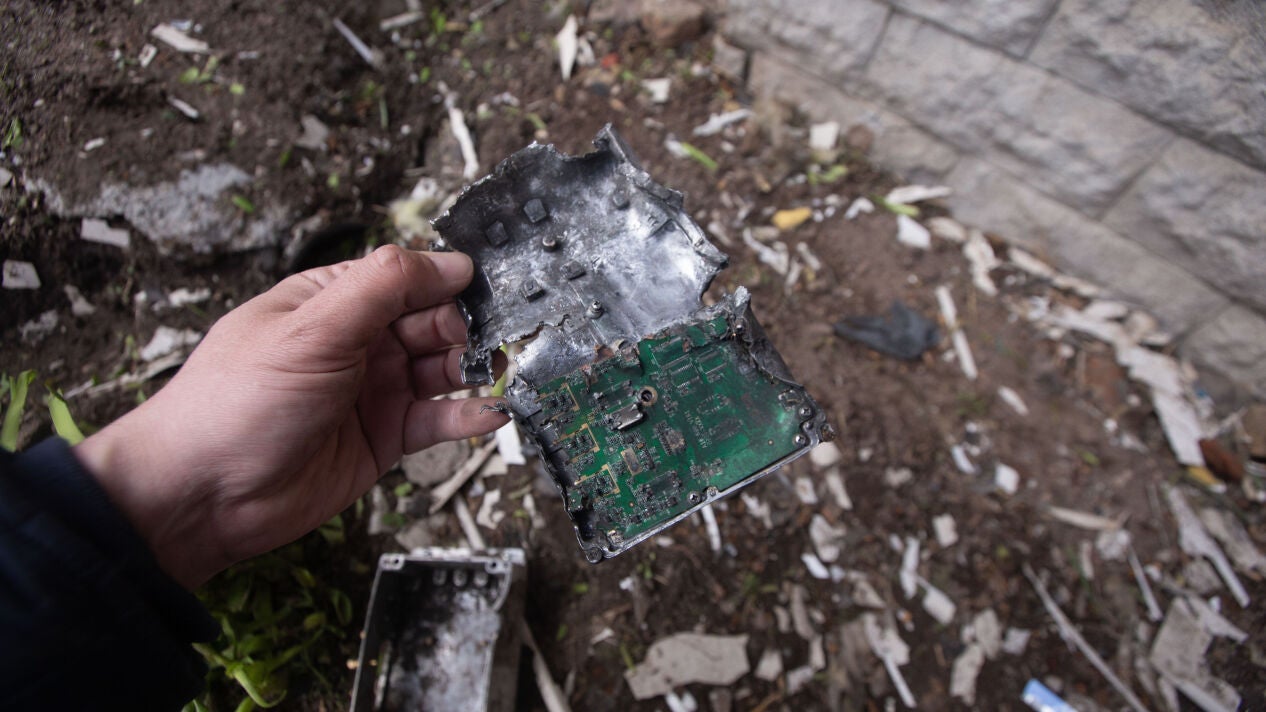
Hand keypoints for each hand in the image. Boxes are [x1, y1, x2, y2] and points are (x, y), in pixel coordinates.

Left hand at [75, 246, 507, 587]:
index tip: (482, 291)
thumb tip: (449, 262)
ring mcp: (371, 391)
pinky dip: (466, 415)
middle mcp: (356, 342)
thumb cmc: (235, 403)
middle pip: (432, 321)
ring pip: (440, 369)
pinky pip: (437, 420)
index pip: (405, 277)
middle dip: (464, 328)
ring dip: (471, 369)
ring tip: (492, 374)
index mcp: (332, 301)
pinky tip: (487, 412)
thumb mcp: (312, 328)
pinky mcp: (383, 438)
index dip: (445, 282)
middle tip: (484, 342)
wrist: (204, 495)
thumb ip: (382, 287)